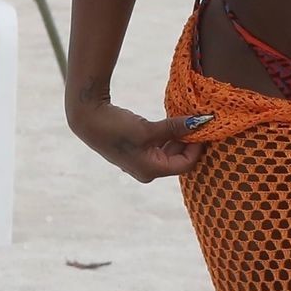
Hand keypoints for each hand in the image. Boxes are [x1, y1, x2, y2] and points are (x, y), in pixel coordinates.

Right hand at [68, 99, 212, 182]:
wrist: (87, 119)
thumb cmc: (116, 127)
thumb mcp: (148, 128)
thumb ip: (175, 127)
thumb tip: (202, 122)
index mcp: (151, 171)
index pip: (185, 164)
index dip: (197, 147)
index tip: (202, 128)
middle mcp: (147, 171)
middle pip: (179, 160)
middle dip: (189, 142)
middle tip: (197, 123)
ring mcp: (141, 162)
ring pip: (170, 153)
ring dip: (179, 138)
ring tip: (185, 121)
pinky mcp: (136, 152)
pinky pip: (160, 147)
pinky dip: (168, 136)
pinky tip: (171, 123)